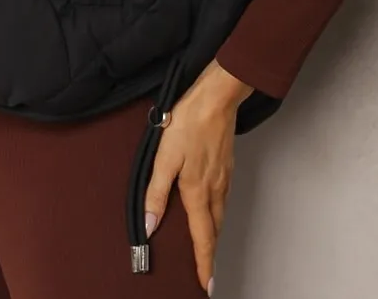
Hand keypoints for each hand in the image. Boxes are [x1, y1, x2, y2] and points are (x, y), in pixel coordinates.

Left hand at [143, 59, 253, 294]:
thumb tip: (150, 225)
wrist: (217, 98)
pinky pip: (223, 198)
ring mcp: (224, 176)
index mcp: (197, 191)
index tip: (206, 285)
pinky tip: (212, 208)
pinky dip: (218, 212)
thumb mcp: (164, 157)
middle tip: (206, 270)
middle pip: (214, 230)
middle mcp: (215, 189)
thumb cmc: (189, 123)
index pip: (202, 237)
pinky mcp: (227, 164)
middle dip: (210, 252)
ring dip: (214, 233)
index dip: (203, 263)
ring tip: (207, 245)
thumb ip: (156, 193)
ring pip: (220, 214)